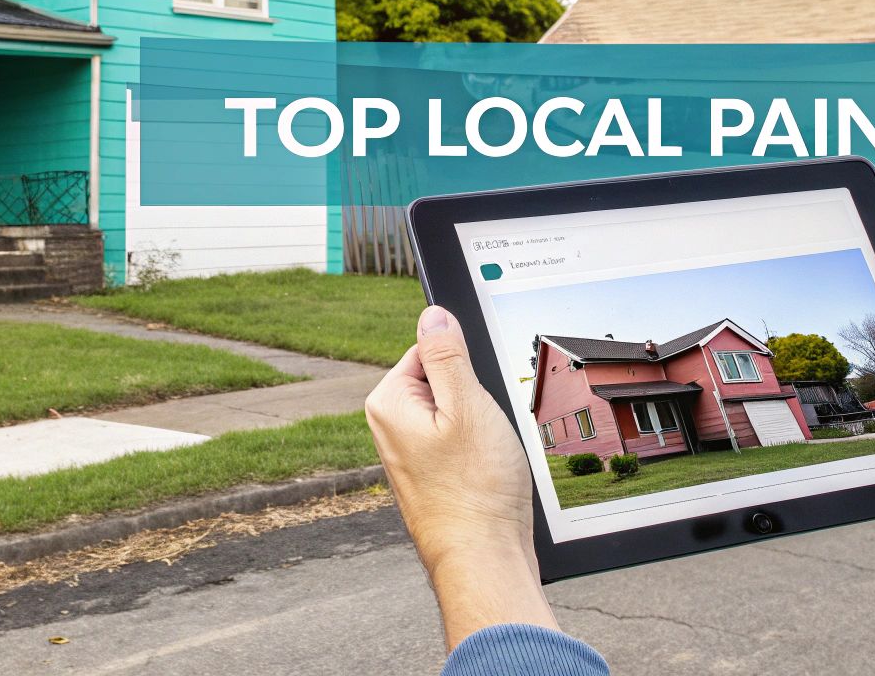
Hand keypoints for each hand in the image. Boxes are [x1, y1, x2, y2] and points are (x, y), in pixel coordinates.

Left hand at [365, 304, 557, 647]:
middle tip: (483, 433)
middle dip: (474, 399)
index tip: (476, 398)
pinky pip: (459, 444)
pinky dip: (479, 453)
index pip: (429, 350)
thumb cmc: (475, 491)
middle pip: (443, 382)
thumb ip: (447, 354)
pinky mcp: (430, 476)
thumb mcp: (467, 405)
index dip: (463, 368)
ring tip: (485, 459)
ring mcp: (409, 455)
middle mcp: (389, 428)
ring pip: (456, 415)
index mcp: (388, 403)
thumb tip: (433, 315)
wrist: (484, 559)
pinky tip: (486, 476)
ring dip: (480, 429)